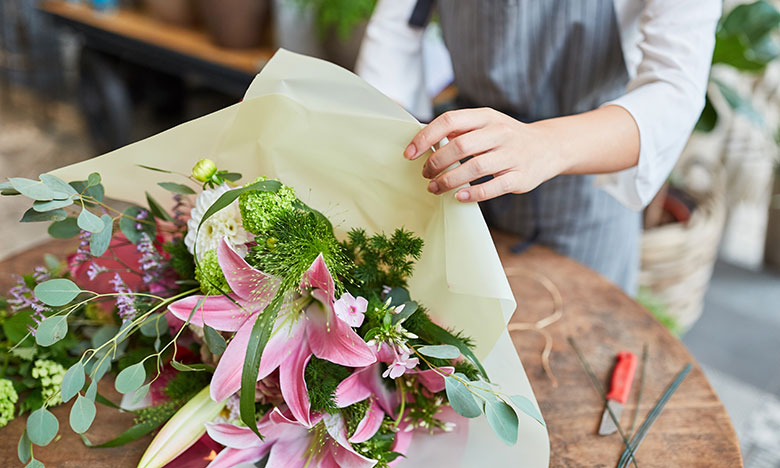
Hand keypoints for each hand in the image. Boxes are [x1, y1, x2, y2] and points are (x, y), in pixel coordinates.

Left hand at [403, 108, 566, 201]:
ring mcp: (512, 155)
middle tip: (425, 175)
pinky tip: (459, 197)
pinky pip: (494, 187)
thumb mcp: (485, 125)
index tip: (409, 154)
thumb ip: (459, 130)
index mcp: (486, 117)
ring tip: (435, 188)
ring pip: (475, 168)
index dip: (426, 137)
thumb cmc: (506, 138)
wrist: (548, 147)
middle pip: (460, 146)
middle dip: (436, 162)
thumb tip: (424, 142)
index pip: (449, 121)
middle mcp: (500, 132)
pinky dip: (474, 194)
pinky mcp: (521, 177)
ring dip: (449, 180)